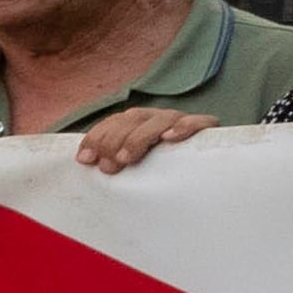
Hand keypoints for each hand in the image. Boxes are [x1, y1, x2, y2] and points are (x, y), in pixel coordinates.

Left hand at [76, 108, 207, 174]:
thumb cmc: (164, 172)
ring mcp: (181, 121)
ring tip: (127, 158)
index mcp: (138, 123)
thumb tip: (83, 165)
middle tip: (108, 167)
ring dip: (139, 138)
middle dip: (114, 141)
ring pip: (159, 119)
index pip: (113, 122)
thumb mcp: (135, 166)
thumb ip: (114, 162)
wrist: (209, 173)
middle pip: (132, 119)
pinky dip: (183, 127)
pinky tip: (170, 137)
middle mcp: (157, 118)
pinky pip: (197, 122)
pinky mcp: (207, 128)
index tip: (85, 159)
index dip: (96, 137)